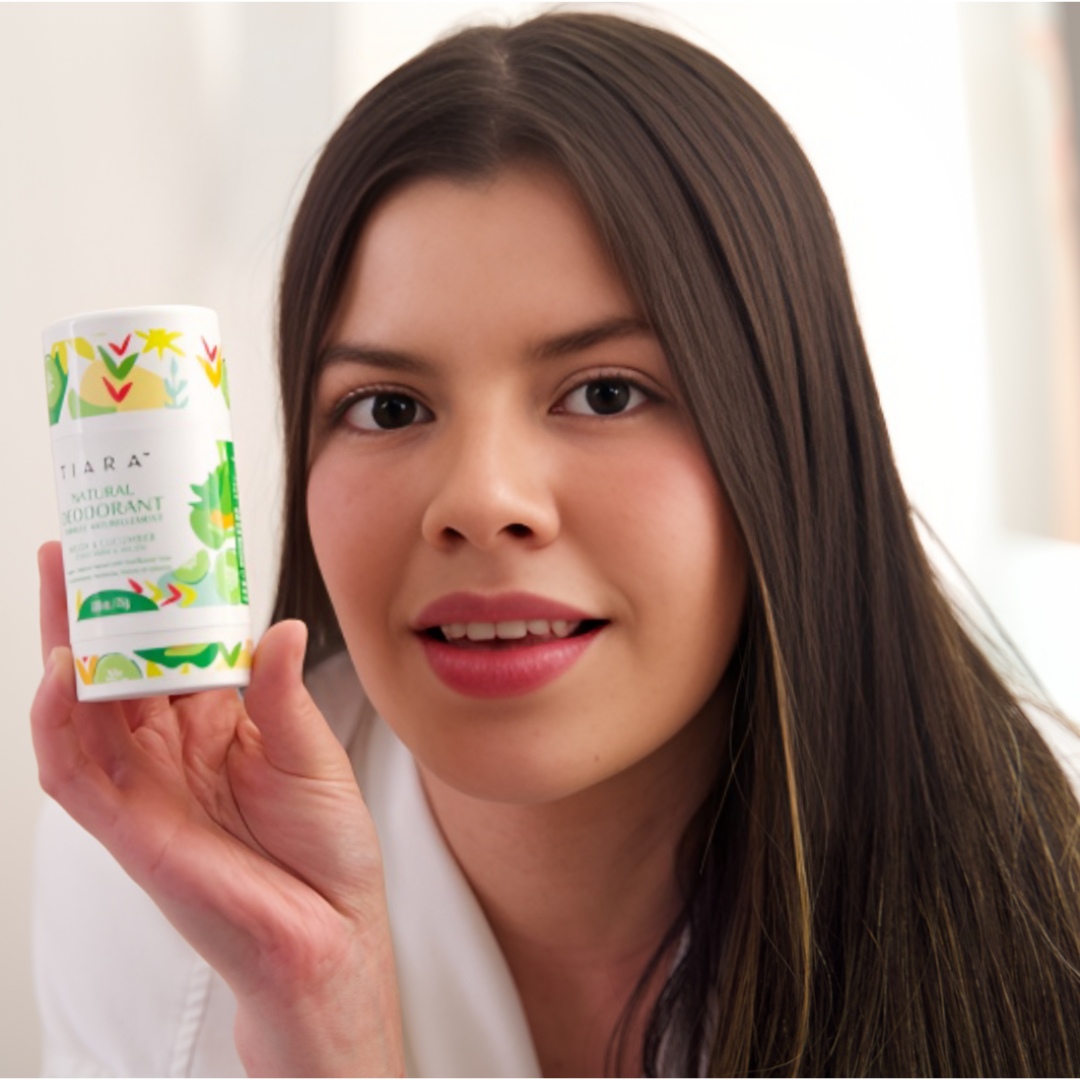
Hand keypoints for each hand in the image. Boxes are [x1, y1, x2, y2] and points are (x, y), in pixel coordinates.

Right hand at [31, 541, 403, 1076]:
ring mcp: (142, 785)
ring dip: (63, 646)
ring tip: (61, 582)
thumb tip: (280, 625)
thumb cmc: (324, 845)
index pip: (166, 650)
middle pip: (113, 668)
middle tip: (76, 545)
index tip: (145, 546)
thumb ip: (280, 692)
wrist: (328, 930)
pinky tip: (60, 672)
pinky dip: (56, 722)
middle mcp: (168, 748)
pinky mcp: (125, 826)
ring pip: (80, 708)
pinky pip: (72, 771)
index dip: (149, 602)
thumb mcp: (309, 752)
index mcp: (214, 722)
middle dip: (90, 609)